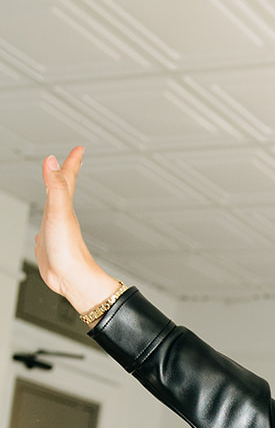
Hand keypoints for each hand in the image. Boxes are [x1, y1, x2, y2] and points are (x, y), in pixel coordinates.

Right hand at [35, 147, 120, 314]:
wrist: (71, 279)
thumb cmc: (68, 249)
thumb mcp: (59, 212)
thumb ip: (55, 186)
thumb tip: (51, 161)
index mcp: (64, 206)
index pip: (68, 178)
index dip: (72, 162)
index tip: (79, 148)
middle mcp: (61, 215)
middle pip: (62, 190)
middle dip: (63, 174)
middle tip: (67, 161)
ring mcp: (54, 230)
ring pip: (54, 208)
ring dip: (53, 196)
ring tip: (52, 191)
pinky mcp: (48, 245)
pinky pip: (45, 229)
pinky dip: (44, 223)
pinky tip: (42, 228)